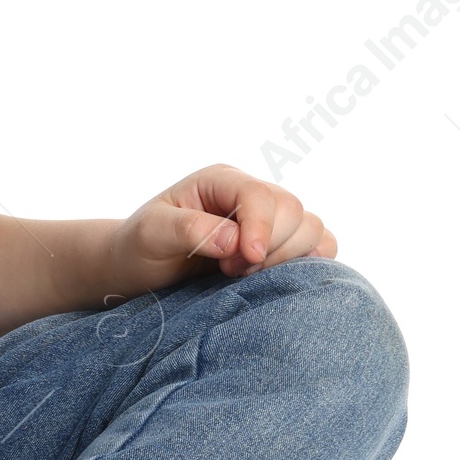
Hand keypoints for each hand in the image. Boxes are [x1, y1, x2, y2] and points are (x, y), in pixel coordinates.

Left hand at [109, 163, 337, 296]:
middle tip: (229, 270)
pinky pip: (320, 247)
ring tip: (242, 275)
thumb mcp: (152, 233)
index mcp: (220, 181)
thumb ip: (189, 230)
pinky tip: (273, 278)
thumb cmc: (140, 246)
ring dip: (285, 259)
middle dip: (269, 248)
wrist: (139, 268)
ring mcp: (270, 219)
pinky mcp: (282, 245)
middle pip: (293, 211)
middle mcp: (250, 195)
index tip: (247, 260)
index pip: (260, 194)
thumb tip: (235, 241)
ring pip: (311, 229)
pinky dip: (309, 264)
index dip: (261, 227)